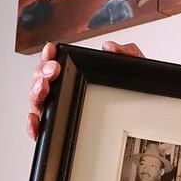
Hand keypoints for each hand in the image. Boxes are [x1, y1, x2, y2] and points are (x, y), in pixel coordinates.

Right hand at [27, 40, 144, 140]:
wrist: (146, 122)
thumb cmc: (132, 99)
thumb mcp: (134, 72)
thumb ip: (127, 54)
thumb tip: (110, 47)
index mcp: (75, 77)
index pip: (54, 63)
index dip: (48, 55)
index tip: (51, 49)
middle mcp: (62, 94)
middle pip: (40, 81)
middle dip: (41, 72)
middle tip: (53, 69)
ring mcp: (59, 113)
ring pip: (38, 102)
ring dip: (36, 92)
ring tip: (43, 86)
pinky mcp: (59, 134)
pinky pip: (40, 131)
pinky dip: (33, 125)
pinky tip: (36, 119)